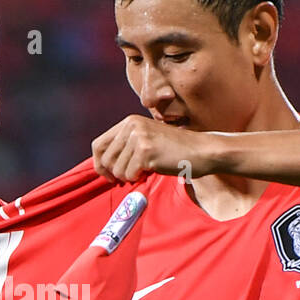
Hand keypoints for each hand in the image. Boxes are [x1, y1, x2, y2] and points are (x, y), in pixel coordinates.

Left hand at [91, 115, 218, 182]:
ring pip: (117, 169)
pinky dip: (138, 178)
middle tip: (127, 178)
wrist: (201, 151)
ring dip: (129, 176)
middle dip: (113, 173)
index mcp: (129, 122)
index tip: (107, 174)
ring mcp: (138, 138)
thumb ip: (125, 147)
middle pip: (105, 159)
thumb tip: (102, 167)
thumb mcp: (146, 140)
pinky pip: (129, 174)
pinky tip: (151, 171)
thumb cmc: (174, 150)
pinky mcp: (146, 151)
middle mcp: (131, 126)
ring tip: (144, 171)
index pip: (98, 144)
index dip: (99, 163)